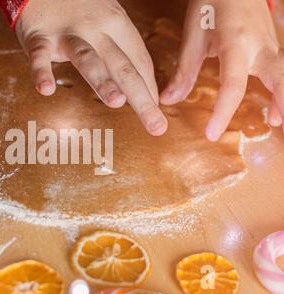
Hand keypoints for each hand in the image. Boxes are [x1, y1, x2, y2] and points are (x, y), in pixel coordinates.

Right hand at [15, 0, 167, 135]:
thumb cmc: (77, 8)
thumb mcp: (106, 18)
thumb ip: (120, 49)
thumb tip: (140, 85)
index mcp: (116, 23)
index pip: (139, 61)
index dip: (150, 87)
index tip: (157, 110)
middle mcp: (96, 28)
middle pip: (122, 66)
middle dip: (141, 97)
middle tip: (155, 125)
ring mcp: (67, 34)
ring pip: (87, 59)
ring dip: (101, 80)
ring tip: (116, 102)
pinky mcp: (39, 38)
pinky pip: (40, 57)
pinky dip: (41, 72)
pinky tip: (46, 90)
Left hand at [161, 0, 283, 140]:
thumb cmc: (211, 4)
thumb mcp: (193, 36)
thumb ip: (184, 71)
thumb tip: (168, 100)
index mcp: (236, 45)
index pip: (233, 86)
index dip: (223, 112)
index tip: (211, 134)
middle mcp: (259, 47)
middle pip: (280, 78)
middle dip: (282, 104)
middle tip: (277, 127)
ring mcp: (269, 46)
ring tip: (279, 122)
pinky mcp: (271, 46)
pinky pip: (281, 70)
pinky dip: (282, 89)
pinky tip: (276, 106)